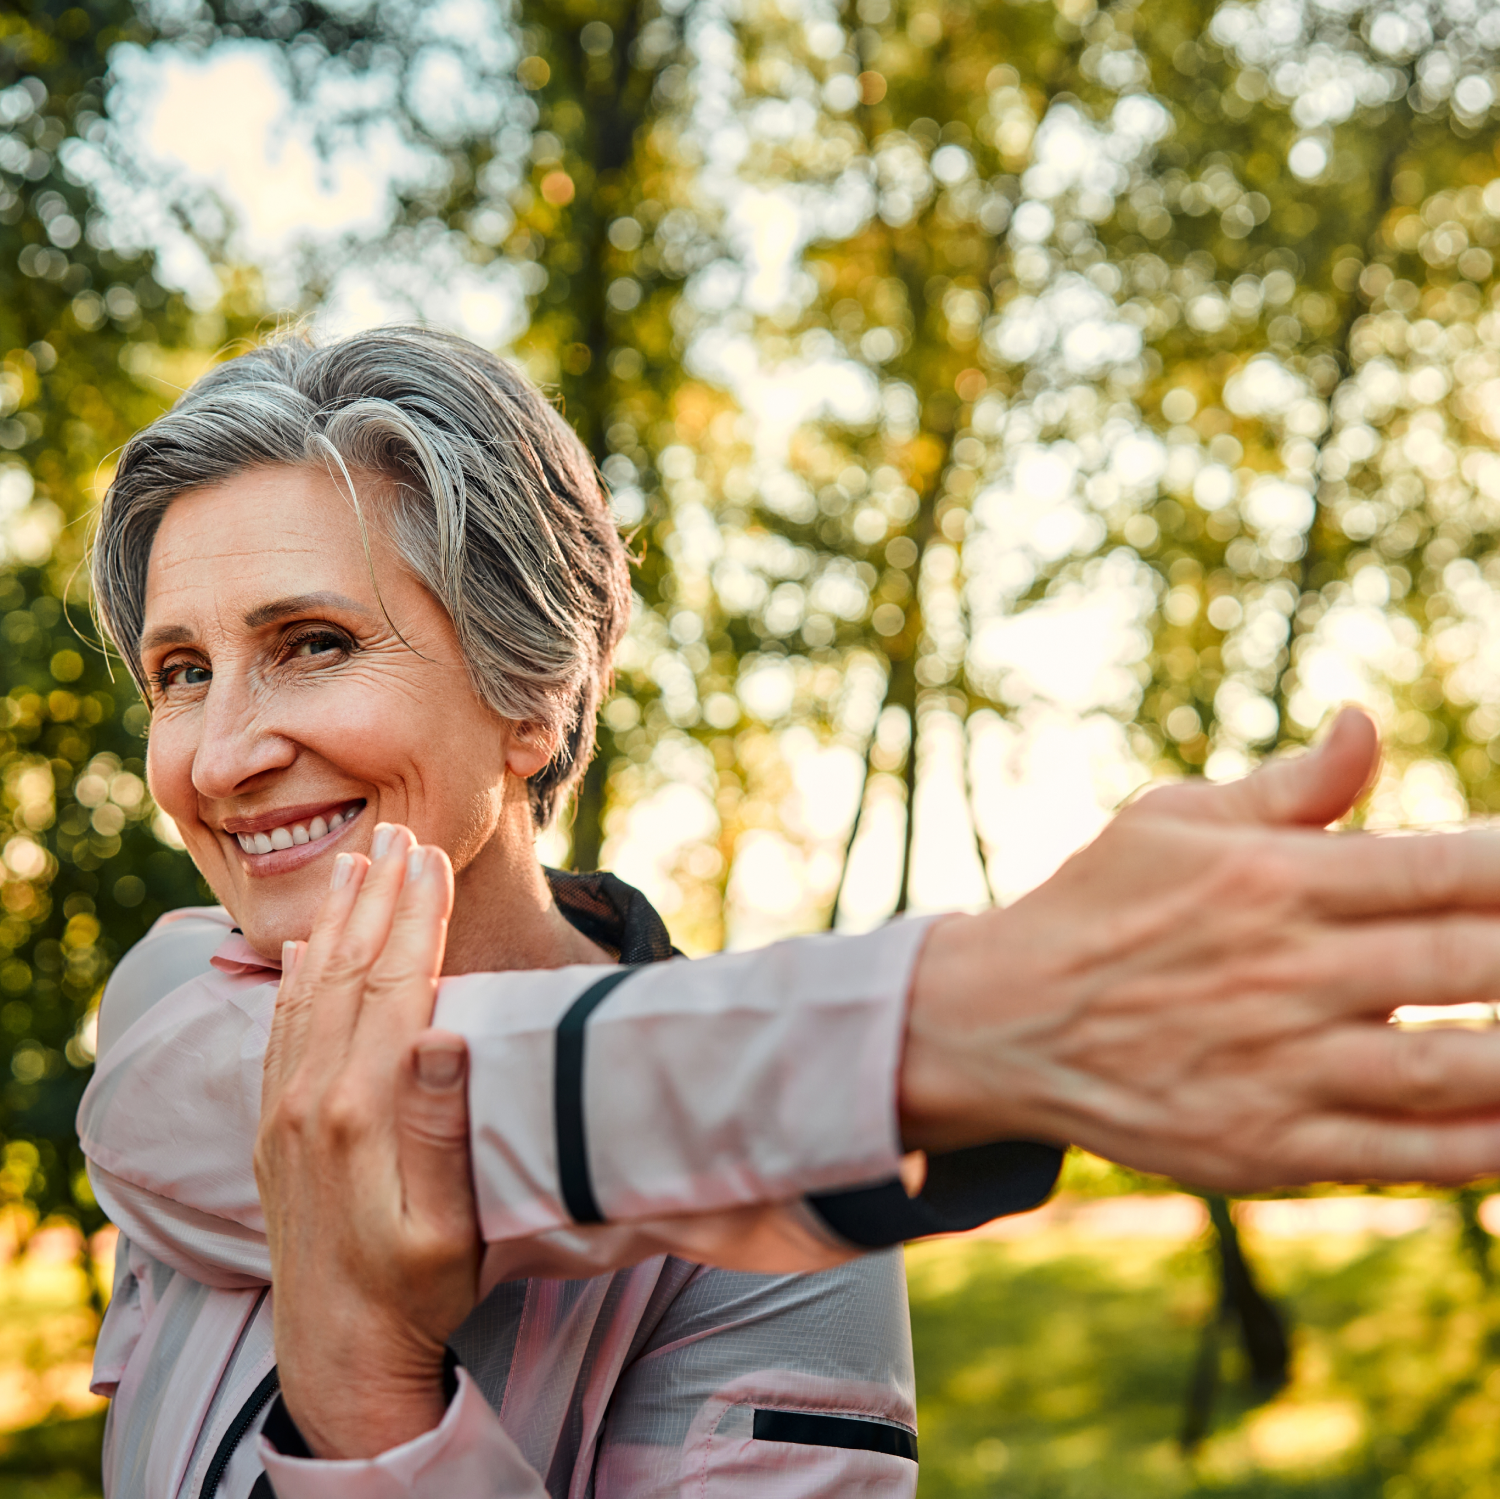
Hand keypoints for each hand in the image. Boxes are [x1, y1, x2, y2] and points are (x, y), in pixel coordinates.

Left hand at [254, 824, 479, 1459]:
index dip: (415, 916)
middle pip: (350, 971)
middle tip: (398, 831)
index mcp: (361, 1109)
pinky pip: (280, 1031)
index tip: (430, 857)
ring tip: (355, 862)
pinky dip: (291, 979)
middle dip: (378, 895)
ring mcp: (285, 1108)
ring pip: (311, 989)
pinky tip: (300, 948)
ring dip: (335, 921)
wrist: (337, 1349)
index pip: (394, 984)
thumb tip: (443, 1031)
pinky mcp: (274, 1125)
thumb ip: (442, 1128)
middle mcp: (313, 1096)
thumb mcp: (451, 1225)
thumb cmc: (417, 1288)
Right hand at [901, 708, 1499, 1189]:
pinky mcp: (1267, 1148)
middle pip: (1475, 961)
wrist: (1004, 1019)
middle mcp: (1285, 970)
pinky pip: (1408, 1155)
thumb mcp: (1172, 820)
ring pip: (1458, 1068)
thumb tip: (1368, 722)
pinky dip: (1487, 1145)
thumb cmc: (1101, 904)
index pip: (1450, 866)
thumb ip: (1289, 787)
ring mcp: (1279, 1067)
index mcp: (1272, 877)